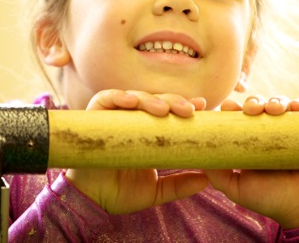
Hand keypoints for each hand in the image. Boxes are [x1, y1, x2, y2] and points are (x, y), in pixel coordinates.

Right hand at [65, 89, 208, 213]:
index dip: (184, 106)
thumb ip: (179, 184)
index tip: (201, 108)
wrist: (91, 201)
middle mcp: (131, 120)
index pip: (168, 111)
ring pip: (134, 97)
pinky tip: (130, 102)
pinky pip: (105, 99)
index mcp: (147, 132)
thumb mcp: (155, 190)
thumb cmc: (120, 192)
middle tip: (188, 111)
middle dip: (173, 101)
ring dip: (150, 100)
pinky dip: (117, 96)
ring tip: (163, 110)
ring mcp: (113, 116)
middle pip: (155, 100)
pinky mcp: (94, 117)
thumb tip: (206, 180)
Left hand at [205, 96, 298, 228]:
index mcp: (251, 140)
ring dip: (276, 101)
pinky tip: (296, 107)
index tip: (227, 108)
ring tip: (273, 110)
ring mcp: (292, 129)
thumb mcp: (236, 187)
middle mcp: (270, 131)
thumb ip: (216, 174)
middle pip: (259, 105)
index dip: (232, 108)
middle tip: (250, 110)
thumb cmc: (269, 199)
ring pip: (281, 104)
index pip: (239, 116)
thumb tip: (197, 157)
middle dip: (253, 102)